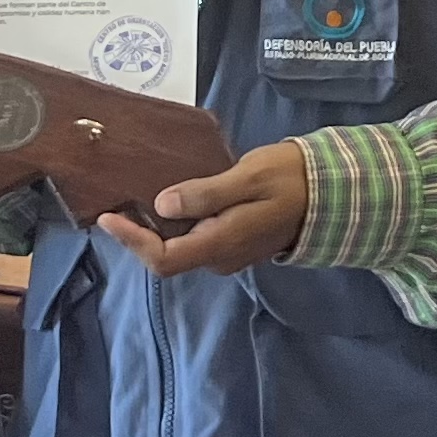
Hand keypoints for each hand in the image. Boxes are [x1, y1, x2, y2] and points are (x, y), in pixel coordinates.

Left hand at [96, 142, 309, 278]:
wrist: (329, 192)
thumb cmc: (289, 179)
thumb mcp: (247, 178)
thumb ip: (206, 194)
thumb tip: (163, 205)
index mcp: (221, 244)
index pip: (163, 259)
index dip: (131, 241)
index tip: (107, 216)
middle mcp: (220, 257)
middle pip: (166, 256)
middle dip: (137, 235)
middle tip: (115, 202)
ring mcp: (228, 253)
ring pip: (179, 248)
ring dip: (154, 229)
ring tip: (133, 198)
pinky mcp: (233, 243)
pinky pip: (194, 240)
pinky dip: (174, 225)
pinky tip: (167, 200)